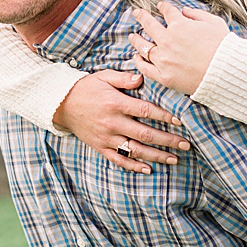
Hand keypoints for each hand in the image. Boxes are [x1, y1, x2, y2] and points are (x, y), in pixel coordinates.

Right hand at [54, 71, 189, 174]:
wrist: (60, 104)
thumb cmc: (86, 88)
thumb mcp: (103, 76)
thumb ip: (124, 78)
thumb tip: (142, 78)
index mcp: (116, 104)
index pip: (145, 111)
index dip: (164, 117)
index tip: (181, 121)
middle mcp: (112, 122)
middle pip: (145, 134)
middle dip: (168, 140)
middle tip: (186, 144)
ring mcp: (106, 137)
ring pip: (135, 150)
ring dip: (156, 156)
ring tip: (175, 159)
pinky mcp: (100, 147)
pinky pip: (118, 159)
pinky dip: (133, 166)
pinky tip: (148, 169)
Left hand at [131, 2, 230, 96]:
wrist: (226, 73)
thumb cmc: (224, 47)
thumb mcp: (214, 23)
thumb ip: (197, 14)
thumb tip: (185, 11)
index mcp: (180, 25)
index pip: (167, 11)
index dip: (163, 7)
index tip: (160, 6)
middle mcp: (167, 40)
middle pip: (148, 24)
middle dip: (141, 16)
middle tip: (137, 13)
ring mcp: (164, 59)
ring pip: (142, 46)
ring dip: (136, 39)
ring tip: (132, 36)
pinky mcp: (164, 76)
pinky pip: (145, 67)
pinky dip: (139, 61)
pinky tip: (136, 57)